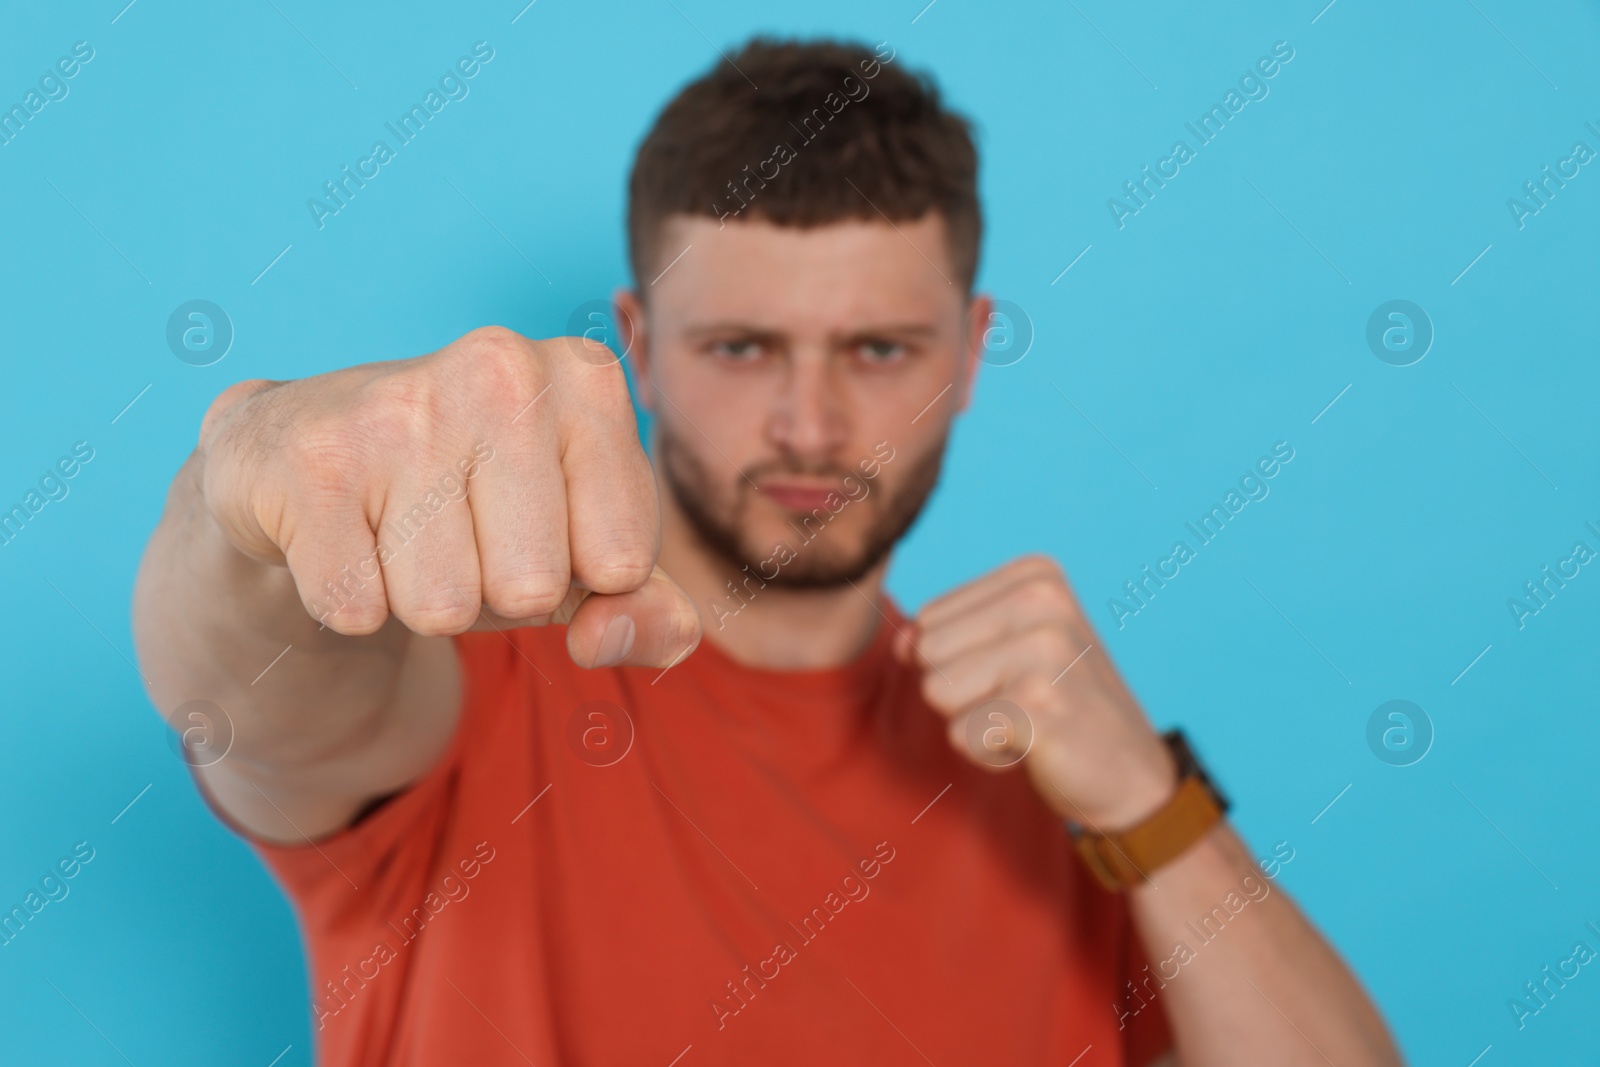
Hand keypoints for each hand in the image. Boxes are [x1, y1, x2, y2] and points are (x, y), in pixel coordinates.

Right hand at [195, 326, 699, 668]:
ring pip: (443, 607)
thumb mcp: (589, 559)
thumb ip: (650, 614)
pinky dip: (352, 601)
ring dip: (422, 600)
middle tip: (460, 533)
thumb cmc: (480, 511)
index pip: (623, 563)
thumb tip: (604, 641)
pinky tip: (346, 535)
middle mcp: (501, 367)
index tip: (540, 528)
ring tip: (404, 533)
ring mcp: (401, 403)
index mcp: (588, 379)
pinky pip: (358, 608)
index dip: (580, 576)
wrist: (307, 463)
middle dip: (497, 594)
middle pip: (533, 587)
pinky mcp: (312, 458)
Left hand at [894, 555, 1176, 829]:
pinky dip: (988, 755)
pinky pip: (959, 735)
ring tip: (1028, 721)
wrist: (1131, 777)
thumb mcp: (1006, 652)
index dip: (960, 662)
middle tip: (1022, 703)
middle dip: (961, 693)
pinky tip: (1036, 746)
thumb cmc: (1062, 709)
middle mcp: (1043, 599)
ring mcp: (1045, 648)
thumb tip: (901, 642)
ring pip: (936, 691)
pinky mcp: (1040, 703)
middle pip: (926, 652)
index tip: (1017, 676)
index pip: (929, 619)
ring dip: (974, 723)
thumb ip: (947, 635)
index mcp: (1035, 575)